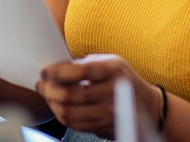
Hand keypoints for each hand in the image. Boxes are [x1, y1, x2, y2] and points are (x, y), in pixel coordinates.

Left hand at [36, 54, 160, 138]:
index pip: (79, 71)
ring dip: (52, 104)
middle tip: (41, 84)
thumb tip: (53, 69)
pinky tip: (58, 106)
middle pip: (70, 96)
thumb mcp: (109, 62)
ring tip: (47, 95)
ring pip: (69, 113)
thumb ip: (84, 64)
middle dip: (48, 90)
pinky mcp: (104, 127)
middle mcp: (112, 93)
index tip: (44, 71)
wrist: (148, 106)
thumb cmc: (122, 79)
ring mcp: (109, 113)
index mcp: (112, 70)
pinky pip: (75, 124)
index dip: (56, 72)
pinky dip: (61, 115)